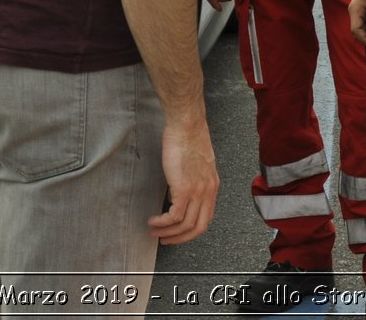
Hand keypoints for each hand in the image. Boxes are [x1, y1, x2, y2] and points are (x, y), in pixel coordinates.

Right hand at [147, 114, 217, 243]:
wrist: (186, 124)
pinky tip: (153, 220)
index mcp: (212, 186)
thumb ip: (191, 180)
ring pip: (184, 225)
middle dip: (180, 239)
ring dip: (167, 233)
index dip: (190, 230)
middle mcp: (208, 191)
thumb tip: (176, 194)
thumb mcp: (196, 162)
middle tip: (165, 240)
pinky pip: (174, 216)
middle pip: (198, 227)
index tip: (177, 233)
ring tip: (153, 230)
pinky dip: (162, 223)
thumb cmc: (188, 136)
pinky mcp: (184, 188)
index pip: (205, 218)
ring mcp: (197, 191)